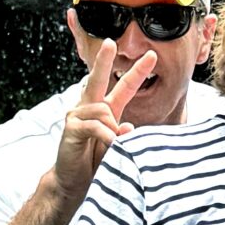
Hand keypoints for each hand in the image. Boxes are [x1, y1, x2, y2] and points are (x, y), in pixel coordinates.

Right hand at [52, 35, 157, 202]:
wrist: (75, 182)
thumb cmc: (96, 163)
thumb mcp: (117, 148)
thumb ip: (124, 137)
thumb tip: (127, 128)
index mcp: (106, 109)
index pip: (124, 87)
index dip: (138, 72)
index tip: (152, 56)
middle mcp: (90, 107)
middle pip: (98, 78)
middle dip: (104, 60)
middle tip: (110, 42)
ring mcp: (78, 115)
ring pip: (104, 110)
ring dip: (113, 130)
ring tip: (113, 146)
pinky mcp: (72, 127)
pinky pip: (95, 125)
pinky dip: (106, 136)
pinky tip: (109, 145)